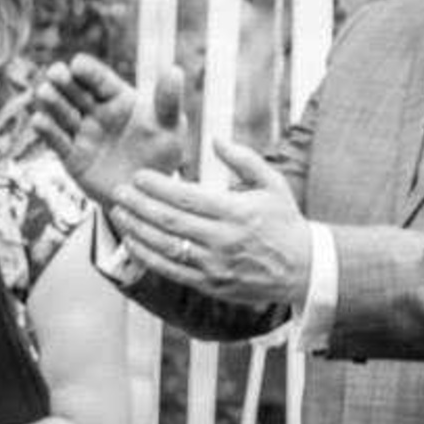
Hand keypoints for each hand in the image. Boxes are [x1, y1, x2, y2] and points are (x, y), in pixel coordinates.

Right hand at [32, 54, 186, 209]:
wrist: (146, 194)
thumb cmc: (162, 155)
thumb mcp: (170, 128)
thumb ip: (168, 100)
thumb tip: (174, 69)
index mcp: (119, 100)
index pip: (101, 81)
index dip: (88, 71)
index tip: (77, 64)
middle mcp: (97, 113)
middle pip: (76, 92)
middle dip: (64, 81)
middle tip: (55, 72)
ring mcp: (82, 134)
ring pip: (63, 114)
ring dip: (52, 102)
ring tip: (44, 92)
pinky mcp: (72, 156)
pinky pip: (58, 142)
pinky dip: (47, 131)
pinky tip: (39, 121)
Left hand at [108, 139, 311, 306]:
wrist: (304, 270)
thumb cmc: (285, 223)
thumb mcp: (273, 184)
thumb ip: (244, 159)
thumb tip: (216, 139)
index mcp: (236, 212)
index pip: (186, 197)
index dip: (157, 186)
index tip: (137, 176)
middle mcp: (222, 239)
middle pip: (169, 220)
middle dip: (139, 204)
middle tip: (118, 191)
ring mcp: (214, 264)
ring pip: (165, 245)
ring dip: (136, 229)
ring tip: (118, 213)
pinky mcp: (209, 283)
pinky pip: (169, 270)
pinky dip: (146, 255)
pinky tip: (131, 241)